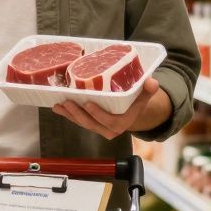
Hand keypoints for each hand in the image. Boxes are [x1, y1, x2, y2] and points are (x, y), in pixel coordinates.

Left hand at [52, 77, 169, 139]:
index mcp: (122, 123)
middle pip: (91, 123)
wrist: (130, 112)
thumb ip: (148, 90)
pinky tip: (57, 107)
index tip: (89, 103)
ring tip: (59, 104)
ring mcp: (98, 127)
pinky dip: (67, 114)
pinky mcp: (90, 124)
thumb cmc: (135, 102)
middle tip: (68, 102)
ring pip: (82, 123)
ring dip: (69, 114)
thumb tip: (152, 82)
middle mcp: (109, 129)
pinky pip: (77, 121)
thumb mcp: (144, 96)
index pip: (109, 121)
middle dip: (78, 114)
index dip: (98, 114)